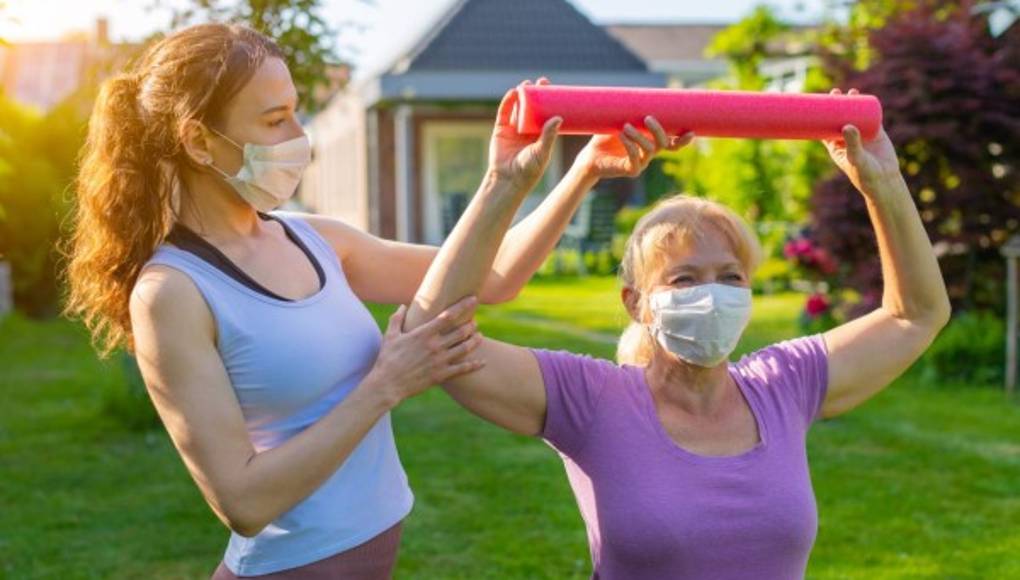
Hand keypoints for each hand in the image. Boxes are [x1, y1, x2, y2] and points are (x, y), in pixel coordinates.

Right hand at [364, 296, 483, 405]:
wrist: (387, 384)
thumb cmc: (387, 359)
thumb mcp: (390, 336)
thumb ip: (397, 319)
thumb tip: (403, 306)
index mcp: (423, 333)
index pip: (448, 316)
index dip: (463, 306)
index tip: (473, 299)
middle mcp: (435, 345)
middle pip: (461, 331)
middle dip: (471, 325)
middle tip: (474, 322)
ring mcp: (440, 361)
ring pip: (465, 348)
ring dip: (475, 341)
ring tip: (480, 336)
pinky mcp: (441, 375)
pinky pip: (462, 369)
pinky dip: (474, 365)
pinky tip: (482, 362)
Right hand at [487, 77, 562, 192]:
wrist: (508, 179)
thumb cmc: (529, 170)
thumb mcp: (542, 152)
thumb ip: (549, 136)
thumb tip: (558, 117)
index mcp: (540, 135)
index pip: (546, 114)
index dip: (549, 102)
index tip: (555, 90)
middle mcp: (527, 130)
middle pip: (533, 107)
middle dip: (536, 94)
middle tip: (543, 82)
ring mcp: (513, 129)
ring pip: (518, 107)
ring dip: (522, 95)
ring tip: (527, 84)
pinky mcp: (501, 130)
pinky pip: (504, 113)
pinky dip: (508, 102)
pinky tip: (513, 92)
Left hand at [575, 116, 693, 179]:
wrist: (590, 156)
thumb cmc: (605, 137)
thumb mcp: (619, 120)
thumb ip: (630, 111)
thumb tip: (636, 94)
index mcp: (651, 142)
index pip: (673, 142)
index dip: (683, 139)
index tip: (691, 132)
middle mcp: (650, 153)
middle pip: (664, 144)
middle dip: (658, 130)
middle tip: (648, 118)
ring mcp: (642, 162)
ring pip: (650, 150)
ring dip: (639, 136)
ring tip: (625, 126)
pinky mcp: (631, 170)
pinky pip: (635, 159)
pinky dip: (629, 146)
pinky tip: (621, 136)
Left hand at [823, 88, 901, 196]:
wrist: (885, 180)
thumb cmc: (864, 174)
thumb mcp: (855, 158)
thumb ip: (851, 143)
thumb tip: (847, 125)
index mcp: (836, 146)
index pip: (824, 128)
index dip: (820, 116)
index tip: (818, 104)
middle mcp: (847, 139)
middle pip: (839, 118)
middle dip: (837, 105)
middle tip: (835, 93)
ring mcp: (861, 135)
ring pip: (855, 115)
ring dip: (852, 103)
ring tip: (851, 92)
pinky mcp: (876, 133)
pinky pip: (871, 117)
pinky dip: (868, 107)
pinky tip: (866, 97)